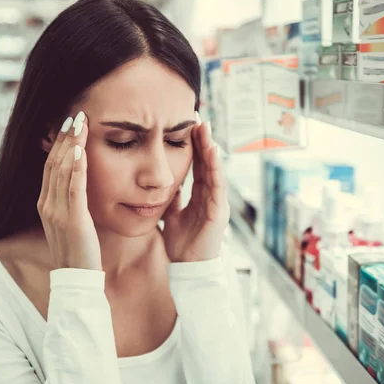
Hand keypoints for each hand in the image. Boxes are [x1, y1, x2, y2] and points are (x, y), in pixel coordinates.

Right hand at [37, 111, 101, 269]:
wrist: (76, 279)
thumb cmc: (78, 249)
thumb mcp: (70, 220)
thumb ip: (70, 200)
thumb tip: (79, 181)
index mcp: (45, 204)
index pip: (50, 166)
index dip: (58, 144)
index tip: (68, 124)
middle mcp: (47, 204)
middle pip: (53, 163)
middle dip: (64, 137)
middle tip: (75, 114)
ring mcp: (57, 212)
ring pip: (61, 171)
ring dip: (71, 145)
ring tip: (79, 123)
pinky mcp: (72, 220)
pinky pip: (73, 189)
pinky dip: (76, 168)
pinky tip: (80, 150)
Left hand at [162, 116, 229, 261]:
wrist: (188, 267)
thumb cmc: (182, 243)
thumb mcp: (172, 214)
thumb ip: (171, 198)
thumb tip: (164, 182)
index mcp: (199, 195)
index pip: (197, 164)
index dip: (193, 145)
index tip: (187, 124)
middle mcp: (210, 195)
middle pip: (207, 162)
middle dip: (202, 139)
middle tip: (198, 116)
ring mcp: (216, 202)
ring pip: (214, 169)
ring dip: (210, 148)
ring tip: (205, 128)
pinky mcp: (218, 211)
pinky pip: (217, 185)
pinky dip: (215, 167)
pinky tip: (212, 151)